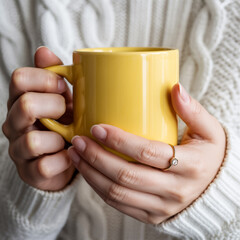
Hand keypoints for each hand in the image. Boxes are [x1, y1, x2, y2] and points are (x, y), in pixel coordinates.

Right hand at [2, 47, 74, 190]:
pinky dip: (64, 160)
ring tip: (69, 137)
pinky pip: (45, 166)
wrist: (66, 155)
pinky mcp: (30, 172)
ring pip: (32, 140)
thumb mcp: (62, 98)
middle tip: (69, 112)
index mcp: (21, 100)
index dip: (46, 79)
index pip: (19, 78)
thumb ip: (53, 75)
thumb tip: (43, 50)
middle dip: (55, 106)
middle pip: (25, 105)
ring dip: (59, 137)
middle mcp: (14, 124)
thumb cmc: (66, 123)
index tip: (64, 86)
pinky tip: (71, 154)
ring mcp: (19, 150)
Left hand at [68, 83, 225, 223]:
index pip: (148, 152)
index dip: (119, 140)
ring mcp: (161, 207)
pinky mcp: (151, 215)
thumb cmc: (210, 155)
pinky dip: (99, 189)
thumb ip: (192, 110)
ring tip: (75, 154)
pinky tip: (88, 172)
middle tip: (78, 141)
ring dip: (91, 174)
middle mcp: (175, 191)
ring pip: (118, 193)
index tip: (97, 128)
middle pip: (126, 175)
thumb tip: (175, 88)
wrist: (214, 188)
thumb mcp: (210, 131)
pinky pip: (119, 204)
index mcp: (191, 166)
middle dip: (96, 157)